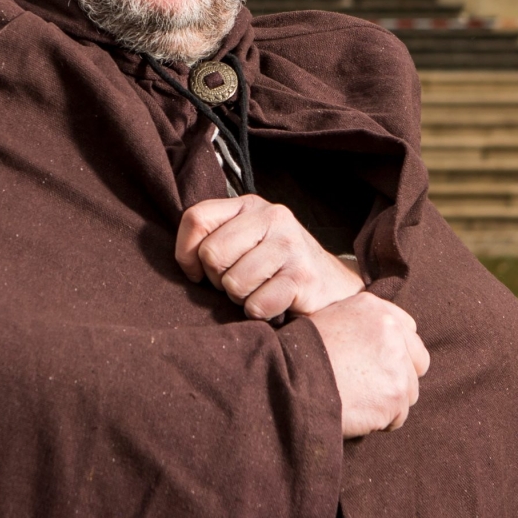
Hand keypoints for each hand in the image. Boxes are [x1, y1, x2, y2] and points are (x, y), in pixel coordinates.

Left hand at [175, 196, 363, 320]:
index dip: (186, 253)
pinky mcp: (303, 277)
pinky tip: (274, 303)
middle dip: (217, 280)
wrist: (332, 286)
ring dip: (240, 298)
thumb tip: (186, 263)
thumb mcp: (245, 240)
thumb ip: (214, 238)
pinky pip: (257, 304)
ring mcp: (290, 245)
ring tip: (259, 290)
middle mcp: (272, 216)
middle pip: (212, 254)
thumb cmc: (275, 267)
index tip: (196, 272)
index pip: (196, 218)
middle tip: (237, 283)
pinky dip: (259, 312)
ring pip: (234, 283)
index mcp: (249, 205)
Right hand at [304, 293, 429, 437]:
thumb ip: (360, 329)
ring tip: (356, 402)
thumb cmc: (298, 356)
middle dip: (399, 379)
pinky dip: (380, 421)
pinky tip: (356, 414)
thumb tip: (375, 349)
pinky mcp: (395, 394)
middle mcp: (391, 331)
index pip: (408, 333)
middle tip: (370, 390)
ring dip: (388, 402)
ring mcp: (396, 363)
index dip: (396, 355)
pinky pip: (398, 416)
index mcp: (376, 309)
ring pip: (409, 393)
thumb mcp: (328, 322)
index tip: (379, 367)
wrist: (286, 381)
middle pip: (417, 364)